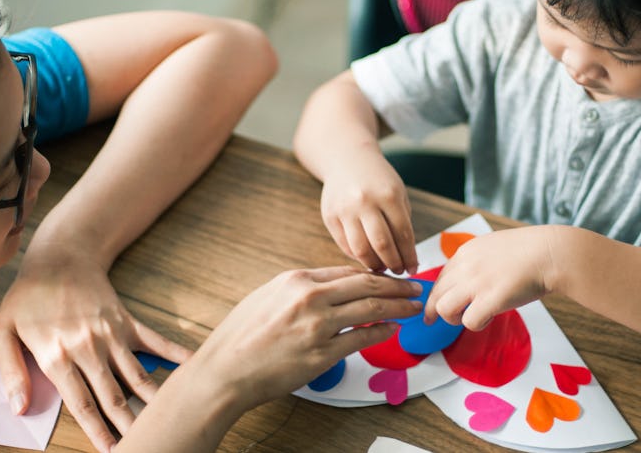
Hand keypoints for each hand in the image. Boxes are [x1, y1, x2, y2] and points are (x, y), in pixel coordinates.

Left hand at [0, 241, 191, 452]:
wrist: (60, 259)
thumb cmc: (29, 297)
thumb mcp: (3, 331)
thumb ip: (12, 372)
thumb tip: (19, 408)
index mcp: (58, 355)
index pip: (81, 403)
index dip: (97, 430)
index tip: (112, 449)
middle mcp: (89, 349)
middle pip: (114, 395)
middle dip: (129, 424)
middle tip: (144, 443)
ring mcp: (112, 335)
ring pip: (137, 375)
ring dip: (152, 400)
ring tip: (167, 419)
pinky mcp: (127, 322)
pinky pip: (155, 342)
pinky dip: (176, 355)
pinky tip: (192, 367)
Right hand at [194, 266, 423, 409]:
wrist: (225, 370)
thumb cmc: (242, 335)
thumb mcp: (268, 296)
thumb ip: (300, 288)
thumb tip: (329, 286)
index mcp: (296, 279)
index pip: (347, 271)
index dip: (375, 274)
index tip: (390, 277)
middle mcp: (310, 297)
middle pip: (367, 285)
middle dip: (396, 285)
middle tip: (415, 287)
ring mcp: (317, 326)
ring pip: (371, 309)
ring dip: (398, 307)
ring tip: (413, 307)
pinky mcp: (322, 355)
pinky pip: (361, 340)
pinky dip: (381, 332)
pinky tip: (392, 330)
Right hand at [319, 151, 417, 273]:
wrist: (347, 159)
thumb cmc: (378, 180)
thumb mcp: (397, 193)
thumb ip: (402, 223)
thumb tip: (406, 258)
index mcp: (388, 195)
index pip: (403, 234)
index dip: (409, 256)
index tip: (413, 269)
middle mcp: (365, 202)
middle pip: (382, 245)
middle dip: (393, 264)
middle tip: (398, 272)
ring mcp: (344, 210)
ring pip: (360, 249)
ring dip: (374, 264)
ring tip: (382, 268)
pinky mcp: (330, 216)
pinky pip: (345, 245)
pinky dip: (358, 256)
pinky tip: (367, 258)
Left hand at [423, 226, 555, 329]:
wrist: (551, 253)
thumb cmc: (531, 252)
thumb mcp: (494, 247)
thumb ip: (478, 261)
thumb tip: (470, 280)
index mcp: (466, 252)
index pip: (440, 277)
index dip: (438, 293)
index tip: (436, 303)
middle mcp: (465, 266)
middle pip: (435, 293)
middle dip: (432, 310)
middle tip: (432, 321)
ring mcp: (476, 283)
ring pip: (443, 308)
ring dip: (452, 318)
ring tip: (466, 319)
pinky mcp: (489, 300)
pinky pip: (468, 321)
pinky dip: (476, 324)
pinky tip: (488, 319)